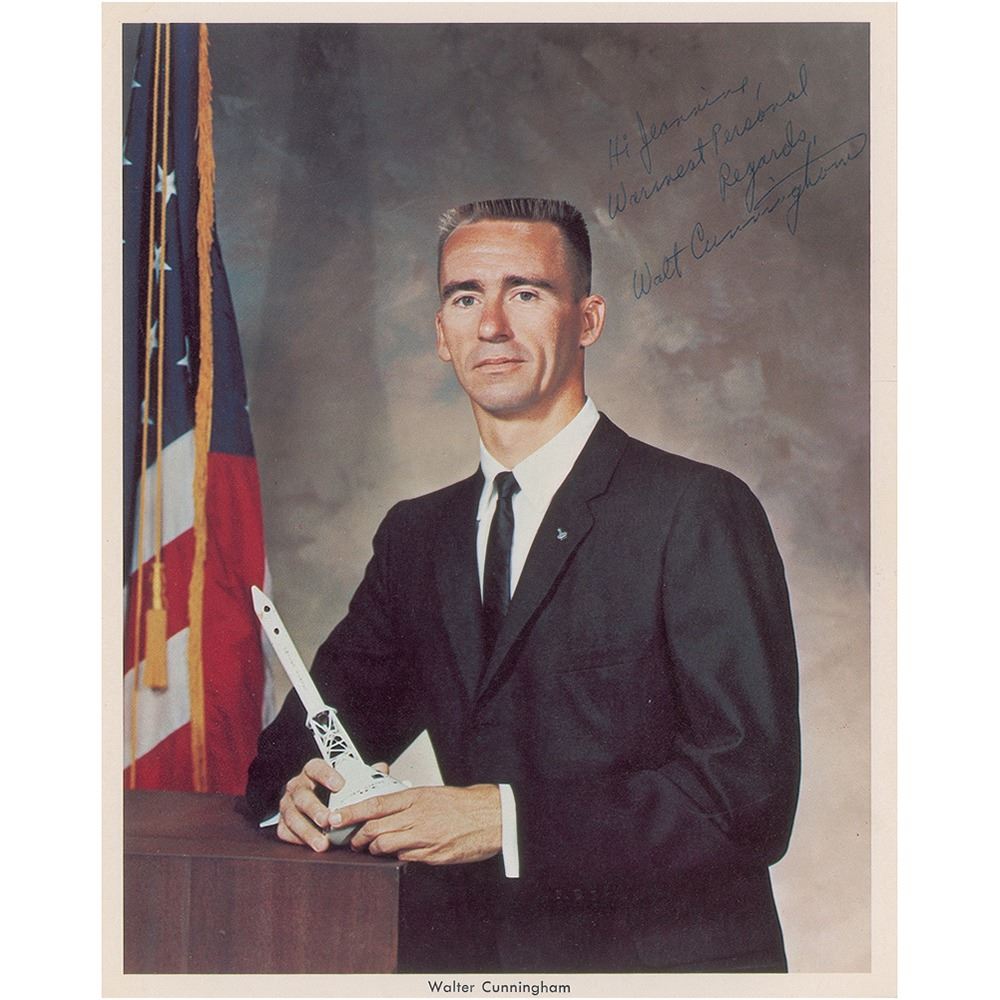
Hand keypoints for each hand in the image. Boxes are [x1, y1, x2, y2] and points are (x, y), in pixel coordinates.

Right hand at [276, 757, 387, 852]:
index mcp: (312, 772)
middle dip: (315, 809)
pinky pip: (285, 831)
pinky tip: (311, 846)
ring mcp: (288, 804)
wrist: (314, 804)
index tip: (340, 784)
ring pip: (292, 816)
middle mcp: (297, 786)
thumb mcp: (348, 781)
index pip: (315, 767)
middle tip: (329, 821)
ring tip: (322, 843)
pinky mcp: (283, 822)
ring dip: (307, 831)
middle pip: (302, 795)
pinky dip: (297, 839)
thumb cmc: (334, 792)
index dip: (326, 775)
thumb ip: (364, 775)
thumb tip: (382, 768)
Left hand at [332, 784, 501, 864]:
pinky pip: (404, 858)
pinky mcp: (432, 855)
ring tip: (373, 850)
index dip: (350, 812)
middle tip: (353, 840)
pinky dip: (396, 857)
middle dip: (358, 837)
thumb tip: (386, 808)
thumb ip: (408, 801)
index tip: (334, 818)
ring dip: (374, 850)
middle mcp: (416, 816)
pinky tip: (397, 855)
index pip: (374, 803)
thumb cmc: (462, 804)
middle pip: (374, 828)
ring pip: (385, 845)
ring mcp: (424, 837)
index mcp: (415, 797)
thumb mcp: (431, 794)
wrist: (491, 817)